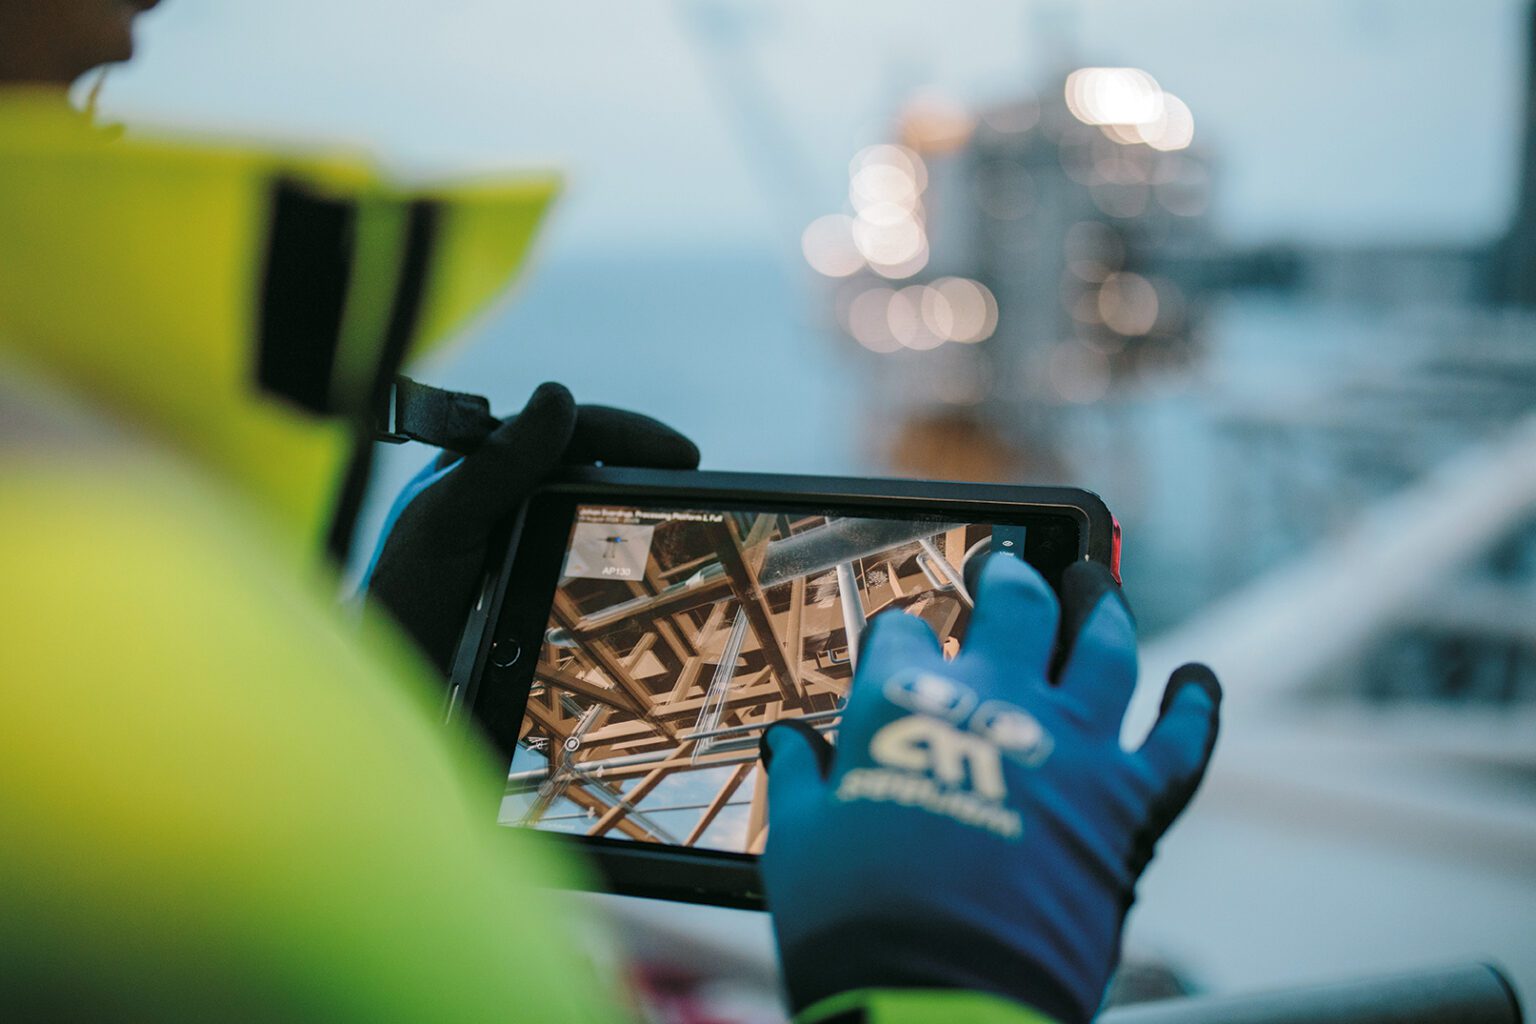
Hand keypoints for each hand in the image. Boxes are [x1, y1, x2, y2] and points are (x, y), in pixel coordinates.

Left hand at [366, 382, 698, 672]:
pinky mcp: (540, 586)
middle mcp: (508, 495)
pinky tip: (654, 571)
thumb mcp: (446, 521)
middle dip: (645, 467)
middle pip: (593, 463)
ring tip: (685, 521)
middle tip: (694, 481)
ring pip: (598, 509)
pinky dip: (630, 559)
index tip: (681, 454)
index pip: (568, 430)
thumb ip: (497, 463)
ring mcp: (526, 540)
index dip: (630, 435)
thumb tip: (559, 398)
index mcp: (484, 464)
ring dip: (643, 511)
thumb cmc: (401, 596)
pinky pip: (596, 561)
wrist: (392, 681)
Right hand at [758, 555, 1220, 1023]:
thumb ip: (801, 780)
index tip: (901, 637)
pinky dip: (1192, 708)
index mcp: (906, 700)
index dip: (901, 632)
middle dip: (1010, 579)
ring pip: (1105, 646)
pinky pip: (1177, 742)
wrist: (939, 992)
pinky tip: (1197, 682)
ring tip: (1099, 581)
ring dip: (1103, 605)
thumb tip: (789, 746)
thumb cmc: (856, 918)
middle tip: (1008, 570)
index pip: (902, 633)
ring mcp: (1071, 744)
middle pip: (1016, 606)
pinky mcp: (1125, 801)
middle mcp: (997, 701)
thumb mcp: (800, 842)